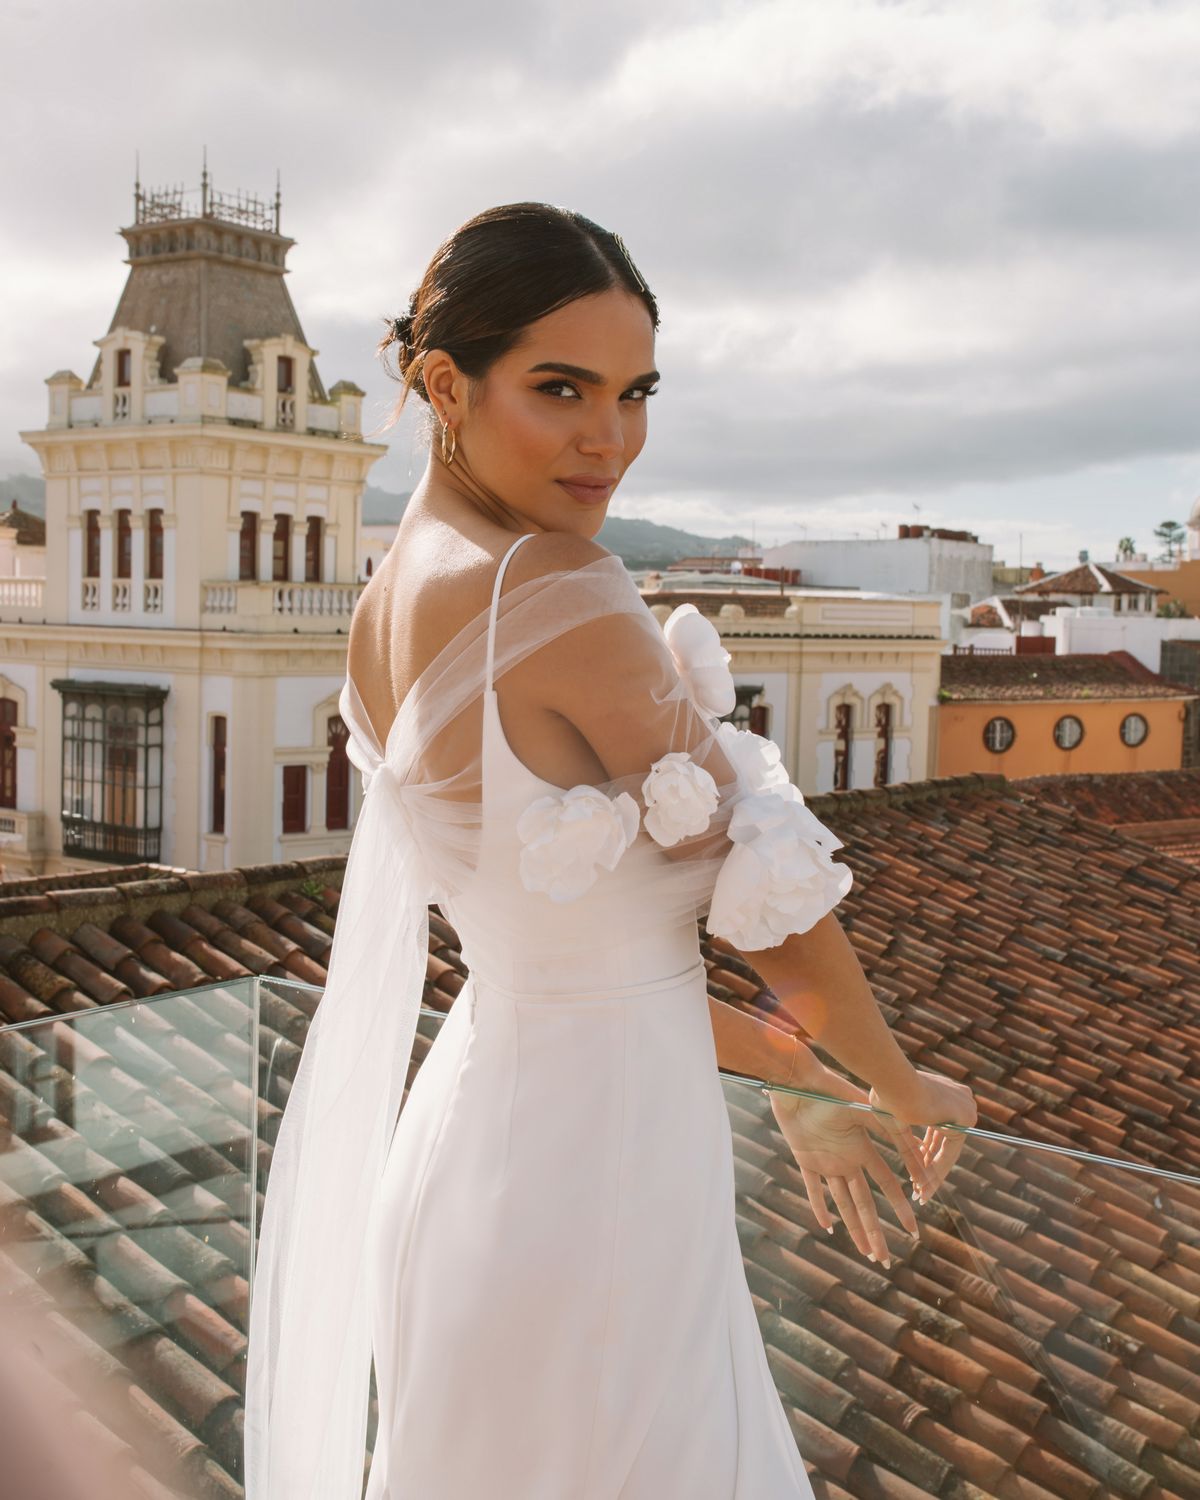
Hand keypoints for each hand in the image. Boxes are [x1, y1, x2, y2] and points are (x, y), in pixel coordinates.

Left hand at [769, 1066, 926, 1266]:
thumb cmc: (831, 1087)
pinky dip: (819, 1208)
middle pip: (865, 1202)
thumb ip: (890, 1128)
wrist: (798, 1080)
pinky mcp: (804, 1158)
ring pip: (843, 1202)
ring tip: (865, 1252)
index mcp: (864, 1147)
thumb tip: (922, 1146)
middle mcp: (848, 1158)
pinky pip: (813, 1188)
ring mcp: (826, 1160)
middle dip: (875, 1231)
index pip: (886, 1183)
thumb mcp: (865, 1108)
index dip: (899, 1206)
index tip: (913, 1229)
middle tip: (884, 1259)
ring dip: (853, 1227)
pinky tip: (828, 1228)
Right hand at [868, 1068, 977, 1204]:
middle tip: (918, 1190)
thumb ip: (907, 1143)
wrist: (894, 1080)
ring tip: (919, 1194)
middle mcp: (959, 1099)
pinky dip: (937, 1170)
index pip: (938, 1132)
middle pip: (944, 1144)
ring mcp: (965, 1107)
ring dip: (932, 1175)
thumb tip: (908, 1165)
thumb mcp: (895, 1122)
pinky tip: (924, 1187)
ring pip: (947, 1151)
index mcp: (943, 1094)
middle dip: (929, 1168)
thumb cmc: (886, 1093)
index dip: (925, 1154)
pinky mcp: (965, 1118)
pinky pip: (950, 1152)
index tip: (916, 1173)